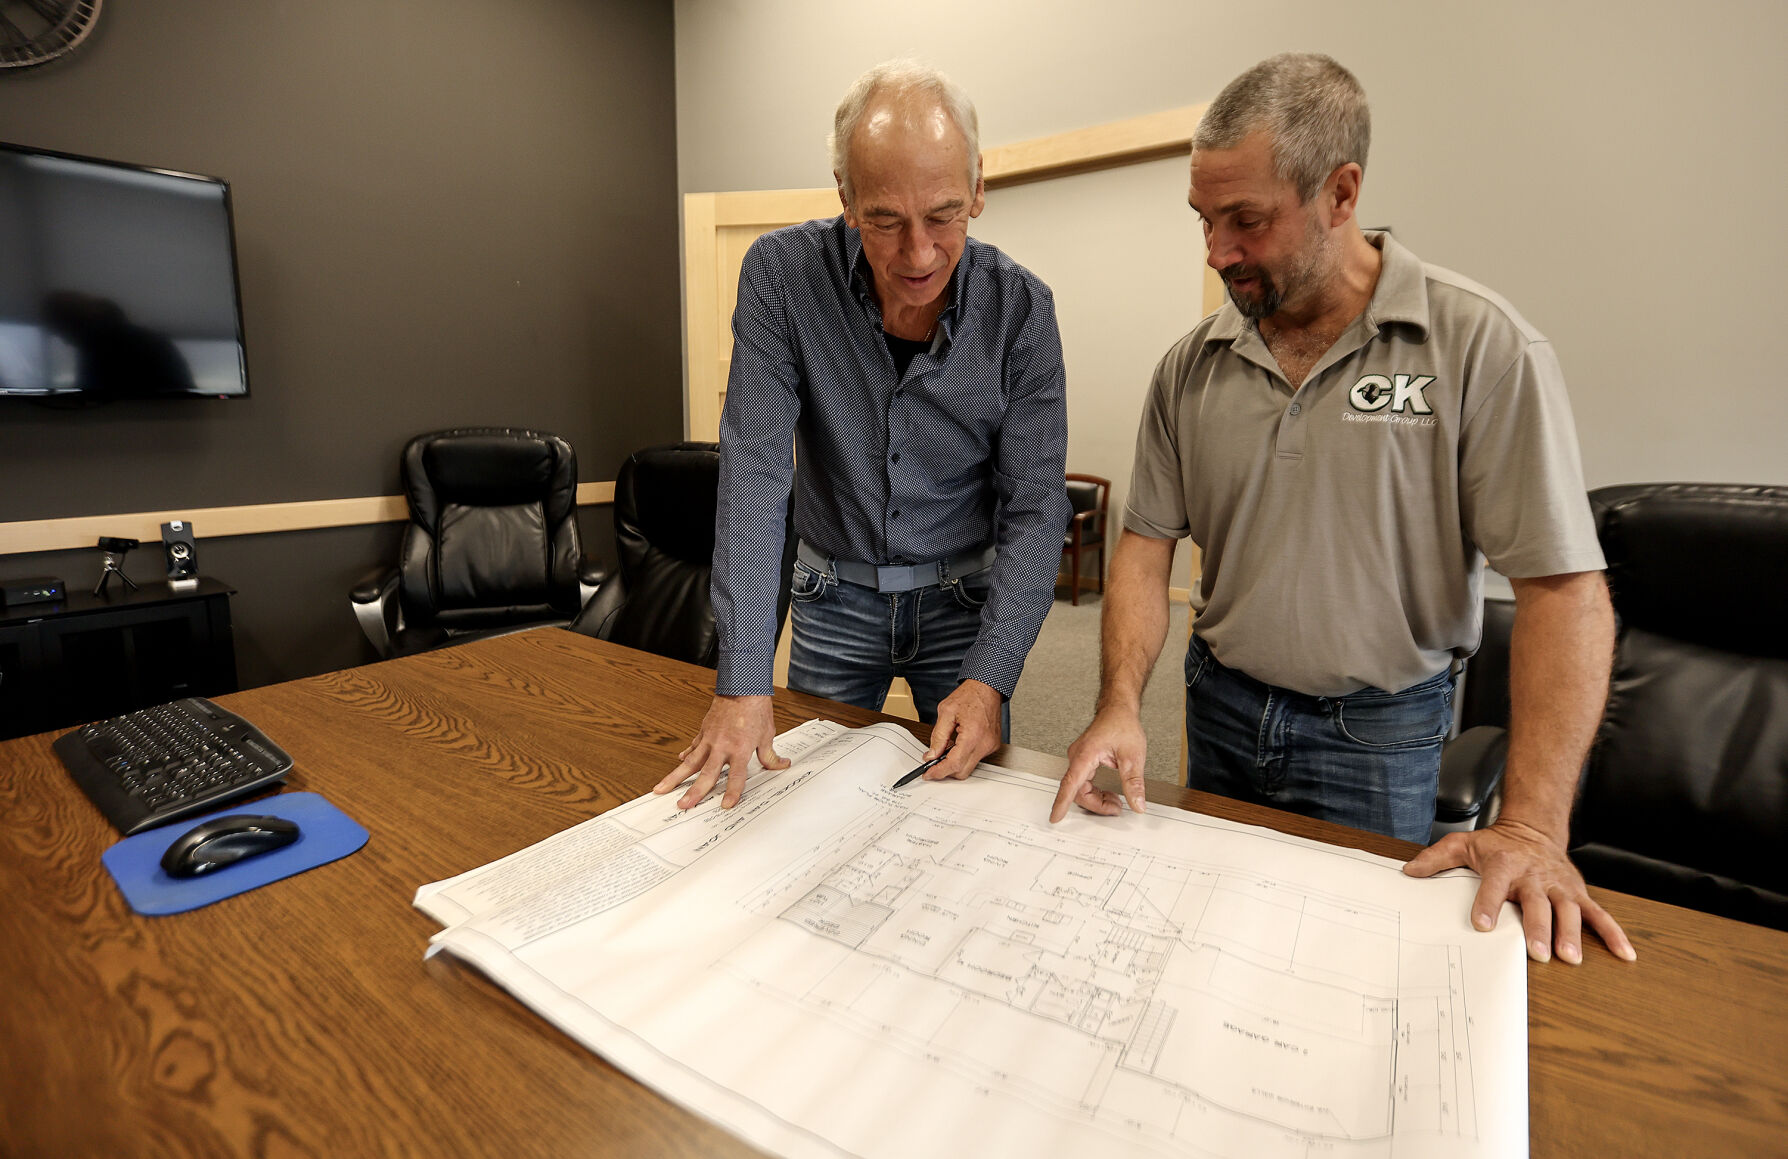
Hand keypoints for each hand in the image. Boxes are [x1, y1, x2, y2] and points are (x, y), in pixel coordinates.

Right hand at [653, 694, 788, 809]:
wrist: (742, 686)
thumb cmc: (755, 708)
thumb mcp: (767, 734)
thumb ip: (770, 755)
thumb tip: (780, 765)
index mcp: (740, 749)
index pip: (736, 777)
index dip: (732, 793)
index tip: (726, 805)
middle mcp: (722, 746)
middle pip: (706, 774)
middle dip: (694, 792)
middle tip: (683, 805)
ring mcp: (710, 739)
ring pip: (690, 762)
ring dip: (676, 777)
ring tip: (662, 788)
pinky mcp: (704, 731)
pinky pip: (693, 747)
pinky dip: (686, 755)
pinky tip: (679, 761)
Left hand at [921, 680, 1003, 779]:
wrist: (987, 688)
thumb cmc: (970, 695)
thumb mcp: (946, 712)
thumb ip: (938, 736)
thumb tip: (932, 755)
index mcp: (973, 735)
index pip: (954, 764)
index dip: (939, 772)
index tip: (928, 774)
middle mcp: (985, 744)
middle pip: (962, 771)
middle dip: (945, 770)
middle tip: (933, 763)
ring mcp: (991, 746)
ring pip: (969, 767)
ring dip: (955, 763)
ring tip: (946, 749)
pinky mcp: (993, 746)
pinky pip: (976, 759)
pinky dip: (964, 756)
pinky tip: (957, 745)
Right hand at [1051, 707, 1147, 822]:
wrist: (1119, 710)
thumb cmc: (1122, 724)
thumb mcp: (1133, 756)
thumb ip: (1134, 783)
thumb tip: (1137, 804)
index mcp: (1086, 754)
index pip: (1071, 783)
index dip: (1062, 802)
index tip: (1056, 817)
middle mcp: (1077, 756)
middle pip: (1078, 790)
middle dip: (1096, 804)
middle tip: (1116, 809)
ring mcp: (1078, 758)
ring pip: (1080, 788)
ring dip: (1096, 799)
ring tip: (1115, 802)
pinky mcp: (1082, 760)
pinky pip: (1083, 782)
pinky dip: (1095, 791)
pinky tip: (1108, 793)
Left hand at [1403, 819, 1635, 963]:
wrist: (1534, 828)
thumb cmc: (1496, 844)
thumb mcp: (1462, 845)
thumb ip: (1435, 859)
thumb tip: (1409, 872)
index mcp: (1505, 865)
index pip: (1494, 885)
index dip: (1488, 904)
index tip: (1482, 925)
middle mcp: (1534, 876)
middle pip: (1537, 903)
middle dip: (1537, 928)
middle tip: (1538, 953)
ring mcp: (1559, 886)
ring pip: (1568, 910)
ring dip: (1572, 934)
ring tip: (1571, 958)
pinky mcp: (1578, 893)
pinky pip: (1599, 914)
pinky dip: (1614, 934)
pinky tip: (1625, 954)